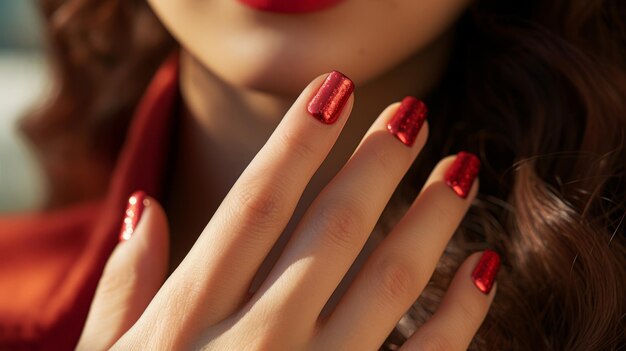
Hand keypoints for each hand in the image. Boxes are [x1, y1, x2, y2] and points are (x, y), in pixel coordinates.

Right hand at [77, 72, 498, 350]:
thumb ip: (123, 288)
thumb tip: (141, 208)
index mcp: (186, 321)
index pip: (252, 208)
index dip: (295, 144)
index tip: (333, 93)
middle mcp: (252, 344)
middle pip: (327, 233)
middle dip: (374, 167)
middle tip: (413, 112)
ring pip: (384, 286)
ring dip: (429, 221)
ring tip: (462, 168)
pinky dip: (459, 315)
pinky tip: (486, 266)